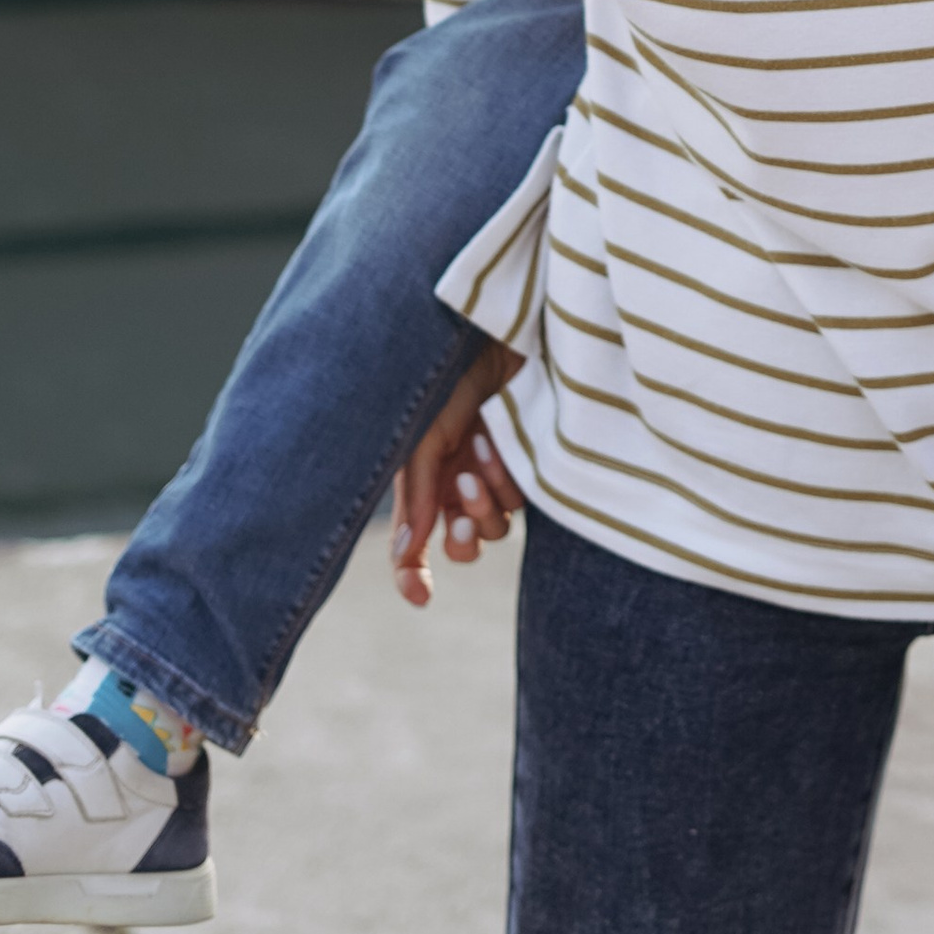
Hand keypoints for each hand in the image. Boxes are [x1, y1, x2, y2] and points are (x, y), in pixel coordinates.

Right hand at [390, 341, 525, 606]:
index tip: (422, 597)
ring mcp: (491, 472)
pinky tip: (498, 442)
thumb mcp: (423, 434)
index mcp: (419, 479)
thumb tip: (408, 553)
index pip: (411, 544)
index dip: (412, 575)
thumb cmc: (450, 378)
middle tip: (463, 491)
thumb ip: (418, 494)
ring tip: (482, 451)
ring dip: (487, 498)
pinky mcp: (526, 462)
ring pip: (495, 525)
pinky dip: (509, 480)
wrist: (498, 336)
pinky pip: (521, 500)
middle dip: (463, 530)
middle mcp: (453, 481)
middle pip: (462, 541)